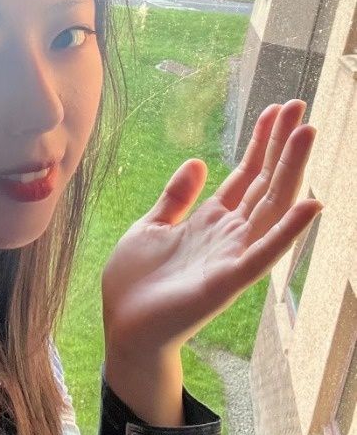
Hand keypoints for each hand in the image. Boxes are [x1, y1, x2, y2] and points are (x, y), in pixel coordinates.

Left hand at [102, 99, 321, 360]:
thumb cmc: (136, 282)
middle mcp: (229, 235)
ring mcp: (232, 257)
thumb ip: (176, 197)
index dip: (262, 142)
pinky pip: (263, 253)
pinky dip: (288, 230)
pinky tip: (312, 204)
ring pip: (270, 206)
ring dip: (290, 170)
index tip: (279, 109)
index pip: (245, 174)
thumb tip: (197, 160)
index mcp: (210, 221)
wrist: (123, 328)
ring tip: (308, 133)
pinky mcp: (227, 281)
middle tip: (301, 107)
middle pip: (263, 182)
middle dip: (281, 144)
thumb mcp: (151, 226)